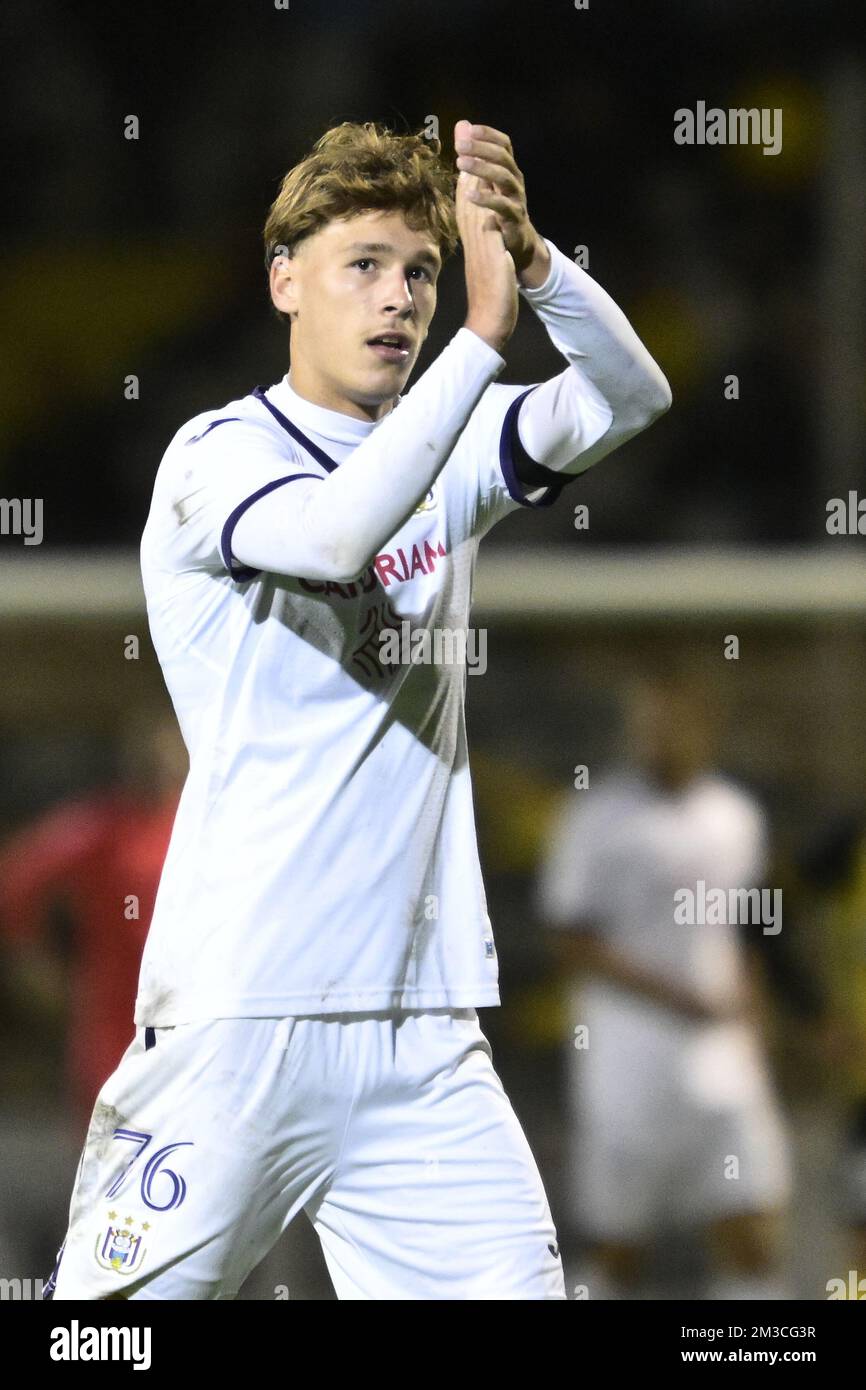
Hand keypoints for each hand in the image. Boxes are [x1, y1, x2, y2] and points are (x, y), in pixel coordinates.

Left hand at [454, 120, 548, 283]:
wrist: (517, 242)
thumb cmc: (498, 209)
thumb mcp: (484, 179)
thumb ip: (473, 154)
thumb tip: (461, 125)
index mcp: (509, 169)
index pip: (503, 144)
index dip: (489, 134)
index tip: (469, 130)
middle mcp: (515, 180)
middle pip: (502, 158)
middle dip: (481, 149)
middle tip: (459, 146)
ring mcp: (517, 199)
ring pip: (504, 178)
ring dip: (482, 169)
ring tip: (460, 163)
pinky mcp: (514, 218)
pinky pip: (502, 206)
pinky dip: (486, 199)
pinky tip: (469, 195)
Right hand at [456, 159, 517, 353]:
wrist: (489, 325)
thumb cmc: (490, 302)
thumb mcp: (488, 268)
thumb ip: (487, 251)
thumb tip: (488, 242)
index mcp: (474, 242)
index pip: (468, 203)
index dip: (467, 176)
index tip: (465, 152)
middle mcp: (474, 240)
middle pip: (467, 195)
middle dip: (465, 163)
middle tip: (461, 131)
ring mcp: (480, 246)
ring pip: (471, 204)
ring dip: (469, 174)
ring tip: (466, 145)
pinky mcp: (490, 253)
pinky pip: (483, 222)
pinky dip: (479, 202)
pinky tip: (477, 183)